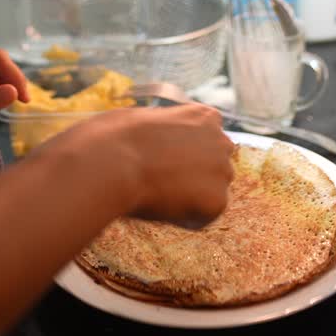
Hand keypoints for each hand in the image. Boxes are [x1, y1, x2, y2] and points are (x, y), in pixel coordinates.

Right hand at [65, 103, 234, 224]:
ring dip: (191, 197)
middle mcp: (221, 141)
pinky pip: (203, 217)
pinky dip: (185, 220)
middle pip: (214, 166)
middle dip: (194, 176)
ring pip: (211, 192)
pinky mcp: (218, 201)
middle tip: (163, 184)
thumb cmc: (117, 137)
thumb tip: (157, 142)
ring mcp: (223, 171)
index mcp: (205, 116)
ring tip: (159, 195)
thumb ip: (165, 131)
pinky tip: (162, 209)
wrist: (113, 160)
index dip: (184, 154)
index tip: (165, 162)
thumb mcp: (145, 119)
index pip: (207, 140)